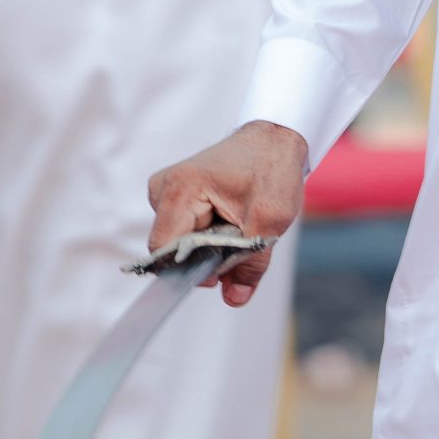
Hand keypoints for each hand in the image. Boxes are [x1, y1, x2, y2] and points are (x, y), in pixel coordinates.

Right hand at [145, 122, 308, 305]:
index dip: (189, 271)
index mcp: (181, 189)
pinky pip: (185, 233)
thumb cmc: (272, 169)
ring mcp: (166, 191)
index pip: (165, 250)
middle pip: (173, 250)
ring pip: (180, 244)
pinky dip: (208, 237)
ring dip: (210, 249)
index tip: (219, 275)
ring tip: (238, 226)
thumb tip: (234, 299)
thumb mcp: (271, 220)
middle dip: (206, 260)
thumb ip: (251, 263)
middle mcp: (164, 188)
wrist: (274, 139)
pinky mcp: (174, 197)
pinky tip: (229, 222)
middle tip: (241, 247)